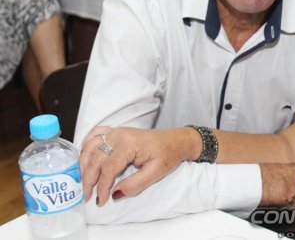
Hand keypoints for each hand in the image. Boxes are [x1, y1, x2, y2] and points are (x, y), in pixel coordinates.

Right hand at [80, 126, 198, 205]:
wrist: (175, 141)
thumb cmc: (168, 155)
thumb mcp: (155, 173)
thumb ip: (134, 184)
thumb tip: (114, 195)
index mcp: (129, 144)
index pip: (108, 168)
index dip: (102, 187)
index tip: (100, 200)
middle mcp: (118, 135)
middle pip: (95, 159)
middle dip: (88, 179)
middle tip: (86, 196)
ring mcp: (116, 131)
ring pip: (90, 147)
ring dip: (83, 165)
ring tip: (82, 182)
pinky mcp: (116, 131)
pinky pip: (95, 135)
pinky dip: (86, 146)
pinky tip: (84, 158)